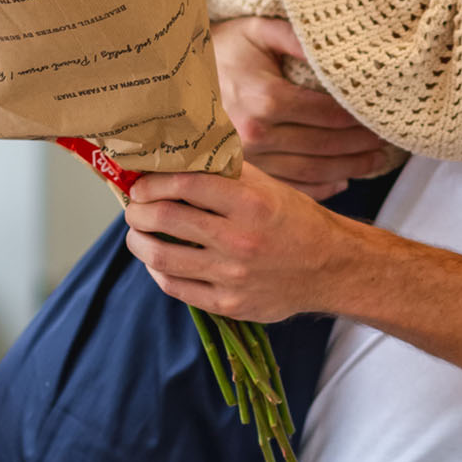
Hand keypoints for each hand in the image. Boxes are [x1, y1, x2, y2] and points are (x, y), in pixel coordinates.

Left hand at [125, 162, 347, 321]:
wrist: (328, 267)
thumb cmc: (293, 217)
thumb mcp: (266, 185)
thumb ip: (226, 171)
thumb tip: (180, 156)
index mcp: (249, 203)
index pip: (186, 184)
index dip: (154, 182)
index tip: (141, 182)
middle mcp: (239, 239)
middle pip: (167, 219)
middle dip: (138, 210)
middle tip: (133, 205)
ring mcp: (232, 276)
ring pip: (163, 257)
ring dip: (139, 241)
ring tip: (136, 232)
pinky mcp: (229, 304)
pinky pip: (177, 288)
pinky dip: (158, 271)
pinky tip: (156, 260)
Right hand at [213, 16, 390, 197]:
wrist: (174, 77)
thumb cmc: (223, 49)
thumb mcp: (259, 31)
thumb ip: (298, 39)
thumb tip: (339, 49)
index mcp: (264, 98)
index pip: (328, 114)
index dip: (359, 118)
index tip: (383, 116)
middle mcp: (256, 134)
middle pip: (325, 146)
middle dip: (361, 145)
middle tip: (388, 143)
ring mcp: (248, 160)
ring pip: (312, 170)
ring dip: (348, 168)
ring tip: (375, 162)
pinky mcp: (242, 175)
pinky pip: (289, 187)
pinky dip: (320, 188)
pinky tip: (341, 181)